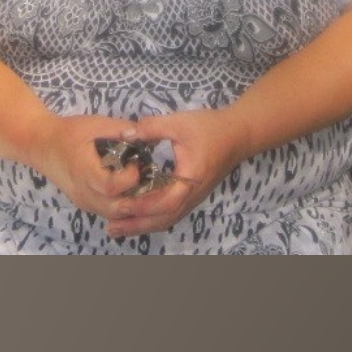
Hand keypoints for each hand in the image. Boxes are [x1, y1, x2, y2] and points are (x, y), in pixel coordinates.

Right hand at [30, 113, 148, 220]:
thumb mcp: (94, 124)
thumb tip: (147, 134)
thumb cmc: (67, 132)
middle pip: (115, 208)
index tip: (137, 163)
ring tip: (144, 187)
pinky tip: (133, 193)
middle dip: (137, 198)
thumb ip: (120, 129)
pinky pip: (108, 212)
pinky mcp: (84, 204)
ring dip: (132, 205)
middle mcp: (83, 192)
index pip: (111, 186)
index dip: (129, 178)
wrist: (40, 145)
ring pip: (113, 214)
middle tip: (149, 180)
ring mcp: (83, 201)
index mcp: (83, 171)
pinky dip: (123, 207)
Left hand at [105, 106, 248, 240]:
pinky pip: (172, 213)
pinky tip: (139, 217)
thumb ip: (152, 128)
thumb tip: (125, 135)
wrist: (239, 133)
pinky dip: (154, 218)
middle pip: (164, 218)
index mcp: (190, 179)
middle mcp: (193, 194)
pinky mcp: (193, 194)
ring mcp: (194, 197)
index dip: (142, 207)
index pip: (165, 202)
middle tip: (111, 228)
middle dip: (137, 225)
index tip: (120, 206)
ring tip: (119, 228)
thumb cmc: (211, 127)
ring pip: (168, 218)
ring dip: (144, 225)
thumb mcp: (180, 122)